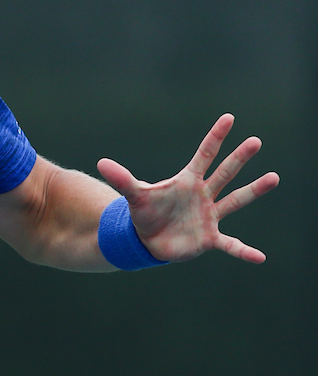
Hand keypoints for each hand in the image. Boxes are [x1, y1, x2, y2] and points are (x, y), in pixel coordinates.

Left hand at [96, 114, 279, 263]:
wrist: (147, 240)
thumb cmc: (145, 213)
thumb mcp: (135, 195)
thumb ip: (122, 180)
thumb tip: (101, 163)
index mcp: (187, 181)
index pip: (204, 155)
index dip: (215, 137)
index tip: (228, 118)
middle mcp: (203, 195)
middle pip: (224, 173)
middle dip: (239, 158)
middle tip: (255, 140)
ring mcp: (209, 216)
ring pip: (235, 200)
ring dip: (254, 190)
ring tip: (274, 177)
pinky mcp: (209, 238)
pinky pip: (230, 245)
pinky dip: (243, 251)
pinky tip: (259, 258)